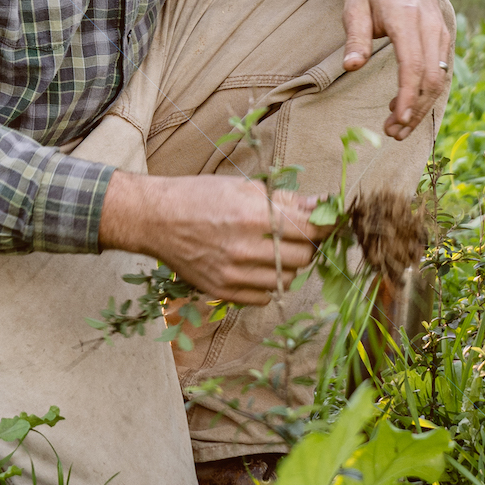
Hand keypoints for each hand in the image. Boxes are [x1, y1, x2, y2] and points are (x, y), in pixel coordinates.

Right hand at [100, 172, 321, 304]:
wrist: (155, 219)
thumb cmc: (199, 196)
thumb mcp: (243, 187)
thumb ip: (286, 200)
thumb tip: (323, 205)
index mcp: (254, 216)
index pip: (311, 230)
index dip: (325, 227)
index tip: (328, 224)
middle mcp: (246, 248)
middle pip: (304, 258)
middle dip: (306, 246)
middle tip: (295, 236)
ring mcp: (234, 274)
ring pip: (286, 280)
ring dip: (287, 266)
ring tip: (272, 251)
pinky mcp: (223, 291)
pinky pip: (265, 297)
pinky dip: (268, 285)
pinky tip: (257, 268)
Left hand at [343, 0, 451, 137]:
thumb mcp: (355, 5)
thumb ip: (355, 37)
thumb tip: (351, 66)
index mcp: (407, 18)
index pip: (413, 65)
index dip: (408, 96)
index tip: (397, 120)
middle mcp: (430, 26)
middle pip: (431, 78)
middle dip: (414, 110)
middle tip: (392, 132)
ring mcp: (440, 31)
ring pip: (439, 78)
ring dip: (420, 105)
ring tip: (396, 126)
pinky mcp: (442, 37)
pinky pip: (440, 70)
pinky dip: (424, 91)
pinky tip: (404, 104)